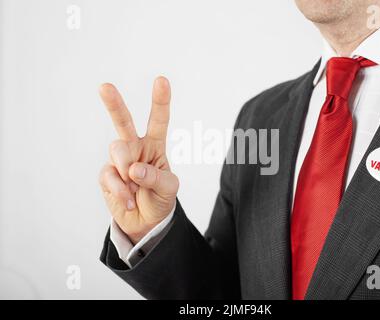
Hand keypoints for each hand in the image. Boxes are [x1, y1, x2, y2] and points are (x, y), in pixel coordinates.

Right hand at [98, 77, 178, 243]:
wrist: (145, 221)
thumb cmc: (160, 198)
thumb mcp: (169, 188)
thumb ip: (155, 177)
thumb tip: (132, 169)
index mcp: (155, 145)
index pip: (158, 120)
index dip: (160, 101)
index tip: (161, 80)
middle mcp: (135, 148)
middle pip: (123, 121)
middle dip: (114, 104)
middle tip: (105, 87)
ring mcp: (119, 161)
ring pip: (117, 150)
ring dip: (126, 167)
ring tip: (134, 186)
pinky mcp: (107, 175)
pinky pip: (109, 175)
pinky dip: (120, 189)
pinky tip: (128, 199)